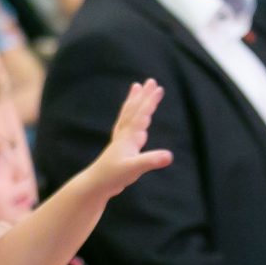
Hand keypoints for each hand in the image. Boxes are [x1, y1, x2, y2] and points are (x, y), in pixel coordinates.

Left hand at [83, 80, 173, 196]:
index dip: (150, 101)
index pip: (142, 115)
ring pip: (128, 114)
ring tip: (136, 87)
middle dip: (144, 96)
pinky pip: (124, 124)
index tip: (159, 88)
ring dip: (134, 101)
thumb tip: (169, 156)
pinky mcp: (119, 146)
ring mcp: (120, 139)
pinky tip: (131, 117)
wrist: (96, 184)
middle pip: (134, 110)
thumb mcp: (134, 169)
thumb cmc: (113, 176)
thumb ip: (151, 161)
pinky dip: (128, 115)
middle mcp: (124, 134)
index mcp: (129, 137)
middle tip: (151, 81)